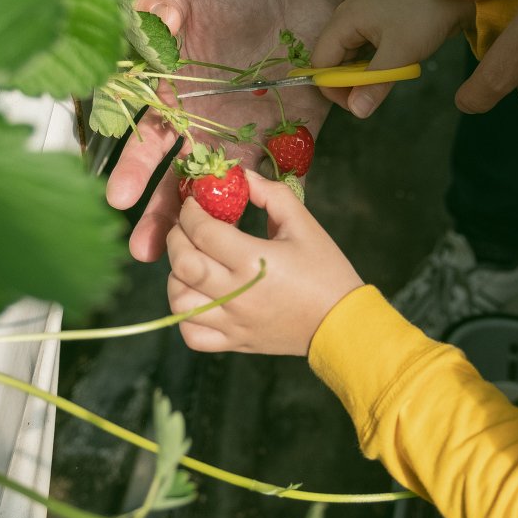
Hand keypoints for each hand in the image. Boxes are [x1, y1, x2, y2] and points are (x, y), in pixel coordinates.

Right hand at [104, 0, 336, 261]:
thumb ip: (161, 11)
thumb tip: (138, 22)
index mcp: (176, 100)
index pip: (148, 141)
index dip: (134, 169)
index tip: (118, 198)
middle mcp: (206, 128)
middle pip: (179, 180)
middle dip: (162, 215)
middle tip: (145, 252)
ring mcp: (247, 138)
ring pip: (225, 190)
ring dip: (210, 224)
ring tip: (197, 259)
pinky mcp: (290, 140)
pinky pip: (285, 176)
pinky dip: (278, 201)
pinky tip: (267, 231)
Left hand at [166, 170, 362, 355]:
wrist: (342, 323)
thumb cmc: (326, 269)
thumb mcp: (304, 223)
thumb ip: (270, 193)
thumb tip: (241, 176)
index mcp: (253, 260)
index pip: (203, 231)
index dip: (190, 212)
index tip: (194, 203)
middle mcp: (236, 293)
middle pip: (183, 264)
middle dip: (176, 238)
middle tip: (185, 226)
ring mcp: (233, 321)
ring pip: (180, 301)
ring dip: (176, 276)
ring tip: (191, 260)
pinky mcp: (234, 341)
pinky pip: (193, 334)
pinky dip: (185, 315)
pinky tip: (197, 296)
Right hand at [309, 0, 473, 118]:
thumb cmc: (425, 18)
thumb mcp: (400, 54)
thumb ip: (374, 83)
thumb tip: (356, 112)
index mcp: (345, 18)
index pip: (320, 61)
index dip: (332, 87)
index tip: (355, 104)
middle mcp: (347, 14)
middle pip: (331, 58)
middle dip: (347, 81)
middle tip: (372, 95)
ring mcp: (360, 16)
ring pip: (348, 54)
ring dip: (362, 72)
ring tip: (385, 78)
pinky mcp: (373, 20)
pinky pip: (362, 47)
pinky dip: (371, 62)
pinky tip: (389, 66)